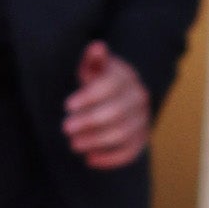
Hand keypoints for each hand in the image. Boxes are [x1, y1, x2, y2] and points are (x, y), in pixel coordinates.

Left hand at [61, 40, 151, 168]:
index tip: (67, 106)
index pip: (108, 87)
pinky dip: (110, 159)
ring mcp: (143, 119)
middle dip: (88, 122)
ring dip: (96, 142)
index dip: (87, 97)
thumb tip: (97, 47)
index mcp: (127, 77)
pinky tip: (90, 160)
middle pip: (115, 113)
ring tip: (73, 145)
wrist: (120, 94)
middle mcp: (139, 98)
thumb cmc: (99, 78)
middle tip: (65, 128)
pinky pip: (130, 152)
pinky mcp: (142, 138)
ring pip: (122, 134)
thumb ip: (93, 59)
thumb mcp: (94, 66)